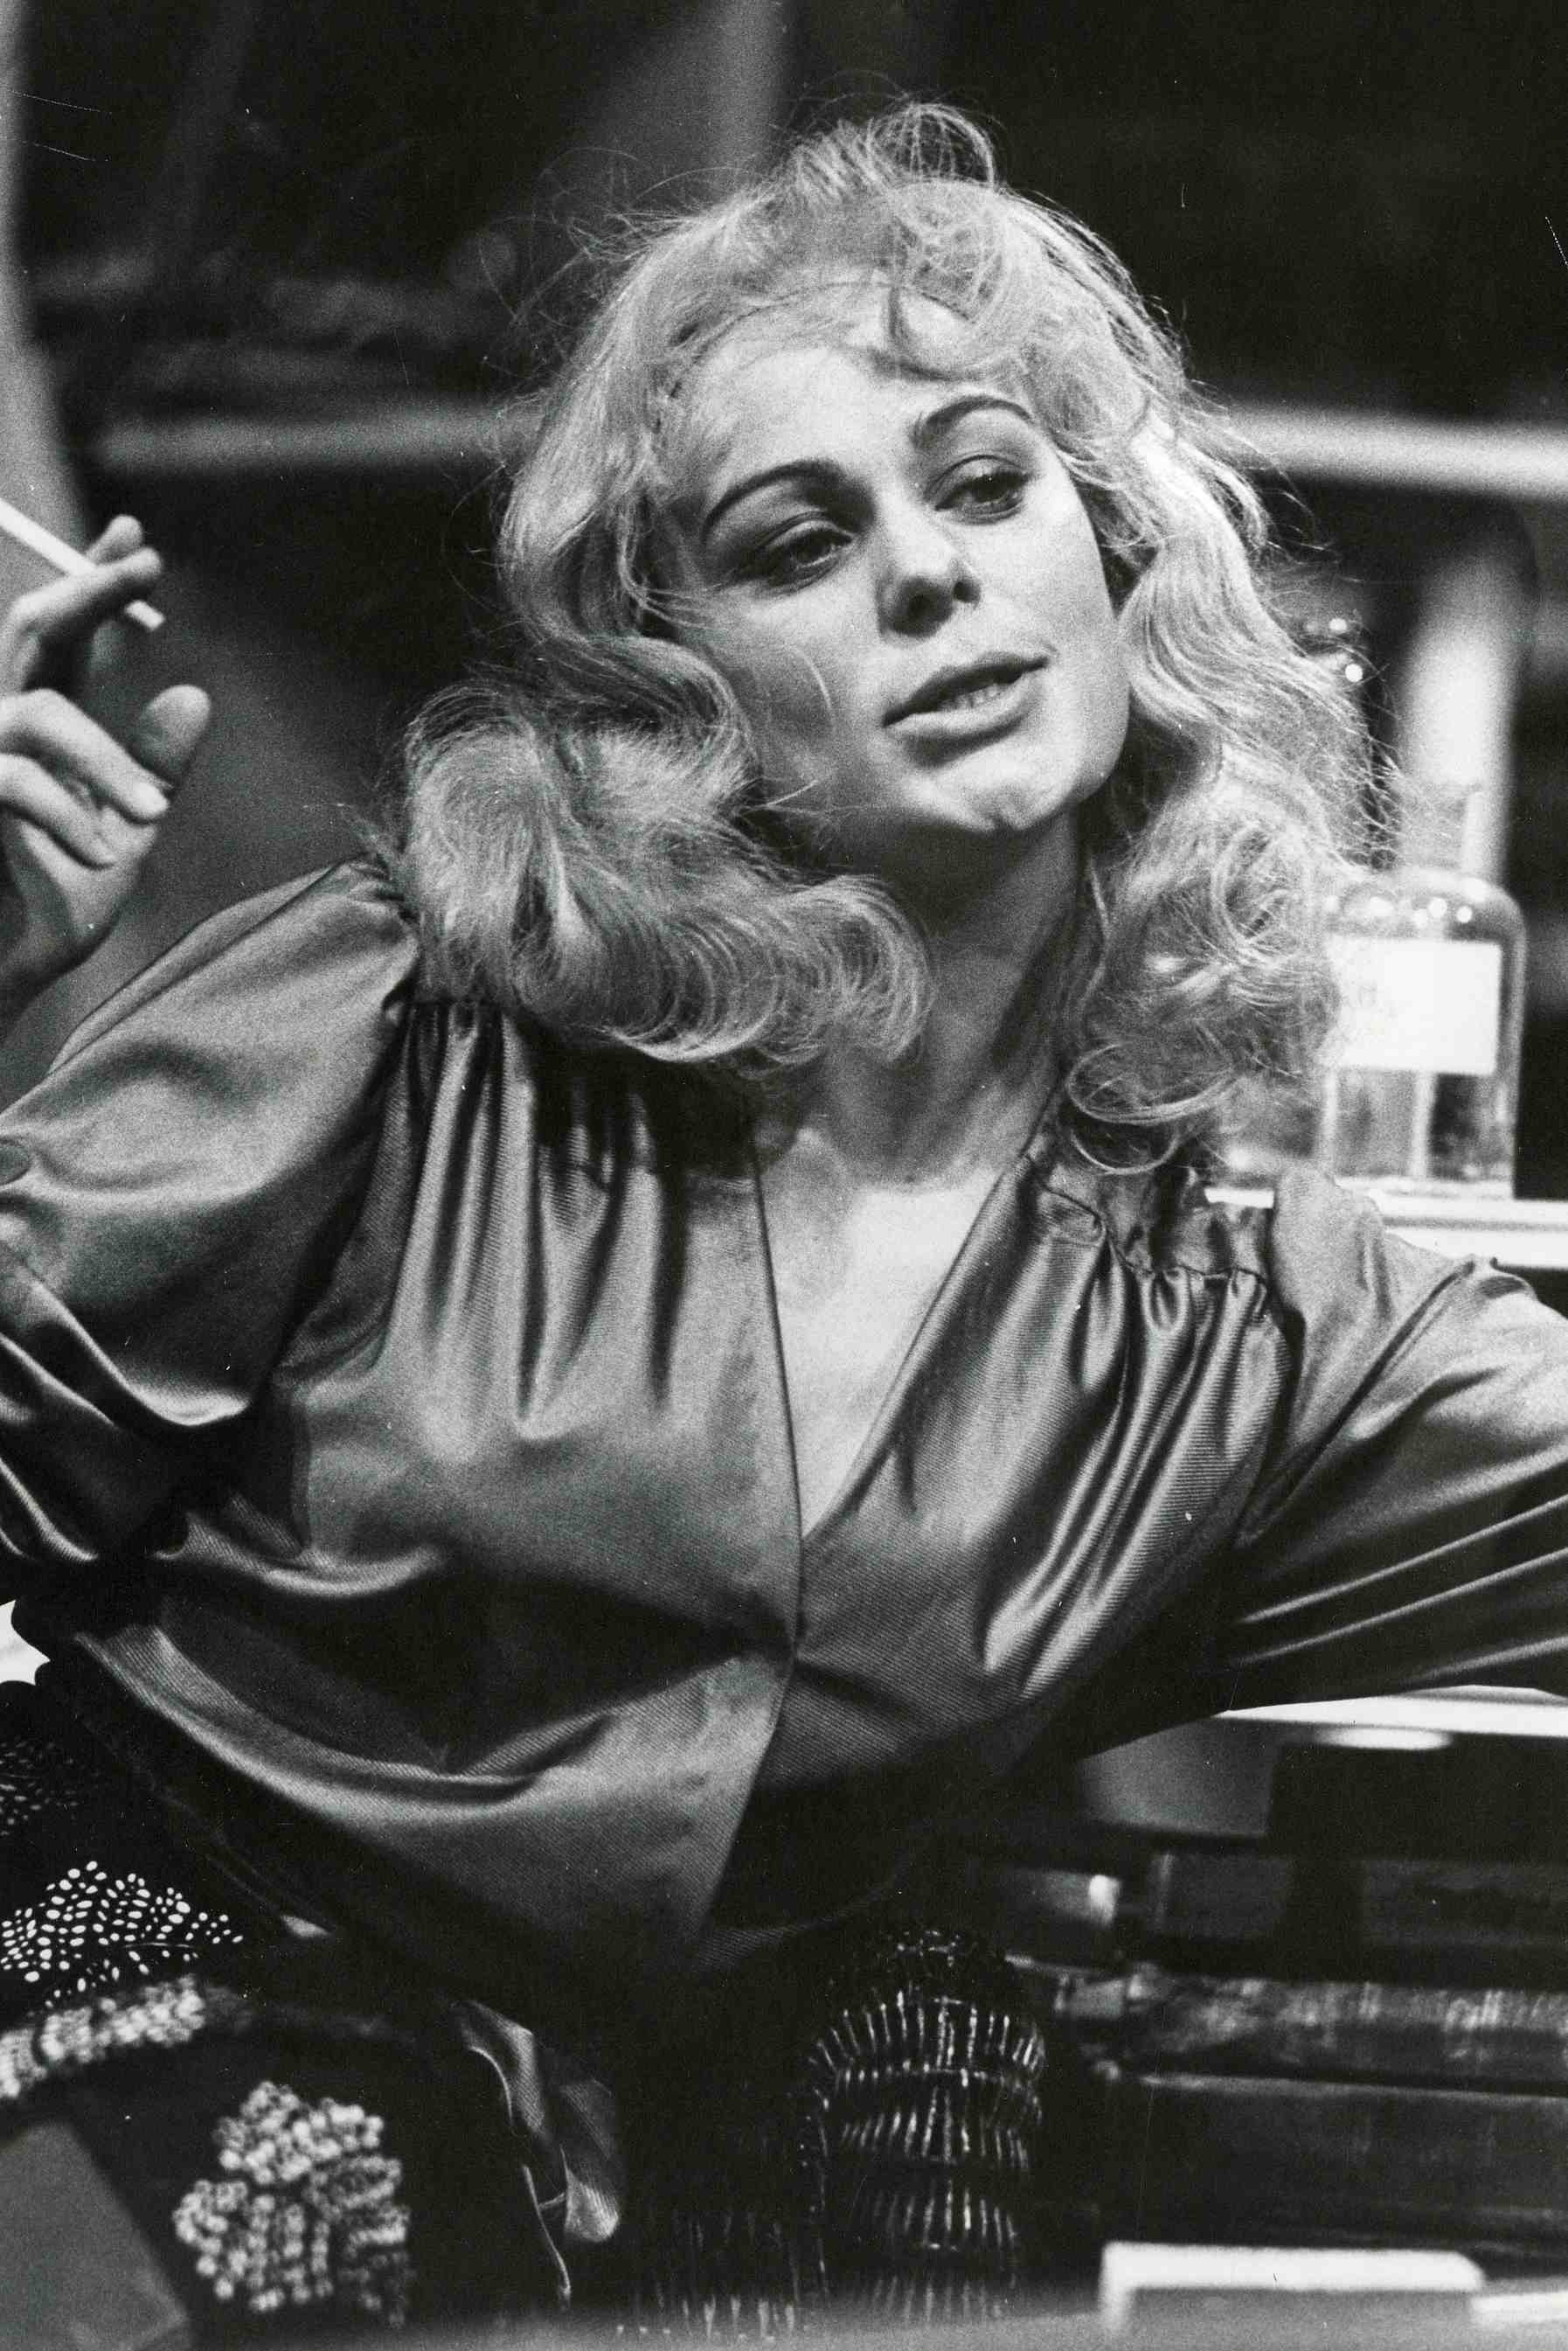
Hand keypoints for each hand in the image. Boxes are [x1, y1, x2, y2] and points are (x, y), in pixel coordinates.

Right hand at [0, 516, 209, 1024]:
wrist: (0, 974)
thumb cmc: (49, 907)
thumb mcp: (125, 833)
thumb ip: (153, 769)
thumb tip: (194, 693)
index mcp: (42, 724)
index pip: (67, 635)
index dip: (95, 581)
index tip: (136, 536)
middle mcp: (3, 726)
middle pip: (32, 629)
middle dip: (87, 593)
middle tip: (145, 567)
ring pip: (39, 716)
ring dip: (106, 762)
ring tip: (154, 815)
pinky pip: (13, 785)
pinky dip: (69, 818)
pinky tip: (106, 853)